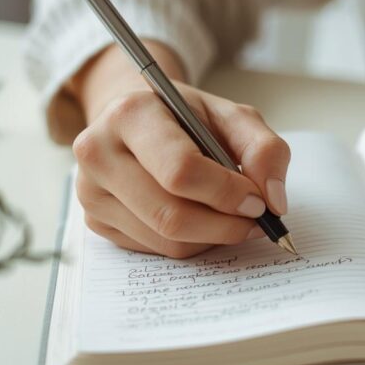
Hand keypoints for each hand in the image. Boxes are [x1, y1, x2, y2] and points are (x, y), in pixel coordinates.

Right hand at [68, 41, 289, 257]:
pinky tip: (199, 218)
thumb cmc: (187, 118)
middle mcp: (98, 152)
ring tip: (230, 216)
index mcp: (130, 114)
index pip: (180, 170)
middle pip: (171, 215)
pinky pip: (155, 250)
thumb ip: (264, 150)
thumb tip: (274, 201)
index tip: (258, 201)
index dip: (226, 193)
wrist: (139, 121)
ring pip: (166, 240)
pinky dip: (190, 242)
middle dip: (225, 225)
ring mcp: (90, 191)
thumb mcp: (232, 117)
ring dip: (212, 237)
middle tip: (255, 221)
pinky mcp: (95, 220)